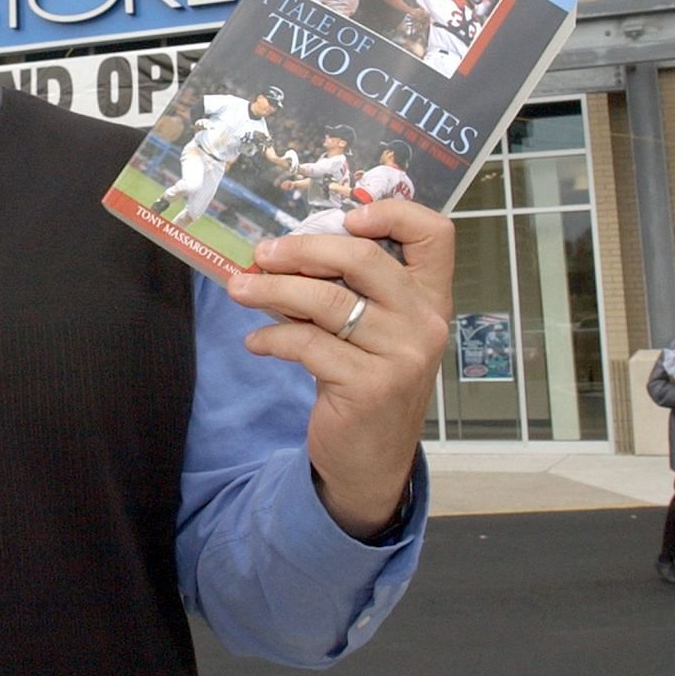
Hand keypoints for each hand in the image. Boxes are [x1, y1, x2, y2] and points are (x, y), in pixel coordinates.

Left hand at [227, 200, 451, 539]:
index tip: (347, 218)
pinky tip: (256, 342)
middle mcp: (425, 322)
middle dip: (302, 249)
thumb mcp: (373, 332)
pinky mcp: (370, 386)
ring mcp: (402, 355)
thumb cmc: (368, 381)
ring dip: (272, 290)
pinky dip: (272, 338)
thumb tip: (284, 250)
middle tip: (262, 253)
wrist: (373, 461)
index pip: (435, 234)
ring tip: (239, 290)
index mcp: (431, 298)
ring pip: (325, 300)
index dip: (394, 213)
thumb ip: (350, 290)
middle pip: (363, 258)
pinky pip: (307, 344)